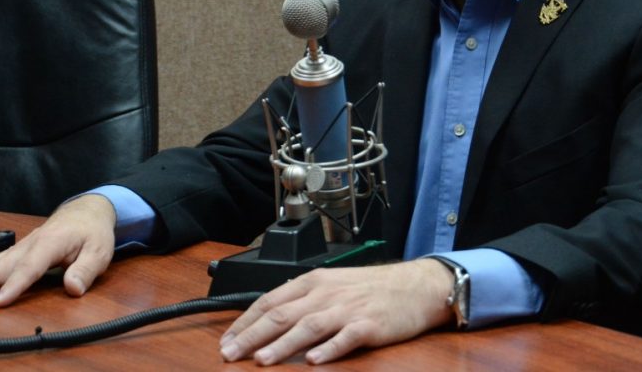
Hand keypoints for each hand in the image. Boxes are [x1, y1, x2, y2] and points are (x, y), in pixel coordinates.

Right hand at [0, 194, 116, 307]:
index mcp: (50, 243)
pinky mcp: (11, 253)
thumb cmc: (92, 233)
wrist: (85, 212)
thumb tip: (73, 288)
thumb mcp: (99, 251)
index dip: (14, 286)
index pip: (30, 268)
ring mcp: (16, 248)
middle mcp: (27, 245)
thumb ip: (85, 270)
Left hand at [219, 258, 454, 364]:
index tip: (226, 341)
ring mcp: (348, 309)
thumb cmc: (372, 288)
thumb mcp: (332, 285)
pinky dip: (329, 349)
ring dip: (283, 345)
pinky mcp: (369, 325)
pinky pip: (346, 338)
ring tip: (262, 360)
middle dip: (252, 336)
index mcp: (314, 282)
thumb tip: (270, 318)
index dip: (245, 322)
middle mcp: (327, 293)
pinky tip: (314, 360)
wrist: (415, 285)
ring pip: (308, 326)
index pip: (270, 301)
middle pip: (282, 314)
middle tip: (230, 354)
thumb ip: (303, 299)